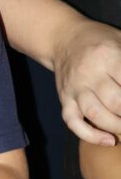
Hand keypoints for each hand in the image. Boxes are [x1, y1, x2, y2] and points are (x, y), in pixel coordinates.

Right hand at [54, 19, 120, 143]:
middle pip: (115, 102)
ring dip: (117, 126)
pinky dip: (90, 135)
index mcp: (107, 55)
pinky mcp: (65, 99)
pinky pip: (73, 122)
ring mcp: (74, 88)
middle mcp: (89, 73)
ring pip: (95, 113)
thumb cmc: (101, 41)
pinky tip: (109, 140)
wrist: (64, 38)